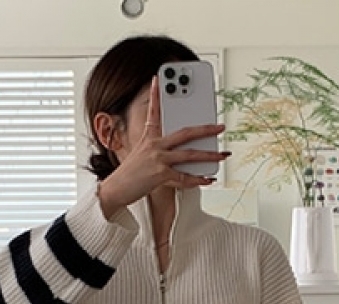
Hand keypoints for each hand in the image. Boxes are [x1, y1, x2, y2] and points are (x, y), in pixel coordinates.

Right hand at [98, 76, 228, 216]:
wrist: (116, 189)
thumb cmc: (129, 175)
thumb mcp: (141, 156)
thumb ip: (159, 152)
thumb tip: (182, 156)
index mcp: (148, 138)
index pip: (153, 112)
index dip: (154, 95)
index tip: (157, 79)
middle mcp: (154, 145)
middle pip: (185, 133)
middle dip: (206, 129)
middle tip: (220, 127)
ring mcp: (158, 159)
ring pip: (190, 155)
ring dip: (209, 155)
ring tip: (222, 155)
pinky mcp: (160, 174)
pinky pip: (184, 177)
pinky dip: (198, 180)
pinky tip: (208, 179)